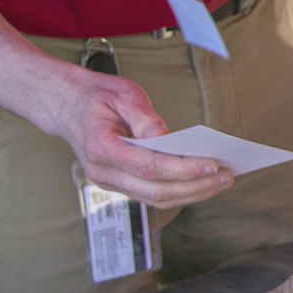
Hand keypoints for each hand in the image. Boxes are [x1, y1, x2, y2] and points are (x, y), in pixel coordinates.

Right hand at [42, 61, 232, 208]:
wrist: (65, 106)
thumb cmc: (96, 97)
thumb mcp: (123, 94)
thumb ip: (145, 116)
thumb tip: (165, 136)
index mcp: (101, 148)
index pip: (149, 167)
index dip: (183, 169)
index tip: (212, 164)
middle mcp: (103, 173)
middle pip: (157, 191)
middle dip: (196, 186)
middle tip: (227, 176)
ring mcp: (109, 182)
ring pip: (156, 199)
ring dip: (192, 193)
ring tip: (222, 181)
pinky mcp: (119, 184)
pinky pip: (152, 194)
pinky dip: (180, 191)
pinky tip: (202, 181)